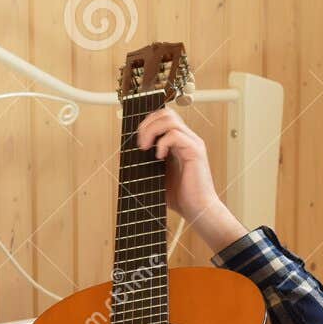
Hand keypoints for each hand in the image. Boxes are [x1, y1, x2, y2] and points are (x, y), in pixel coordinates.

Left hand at [136, 107, 247, 253]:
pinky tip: (159, 158)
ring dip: (152, 131)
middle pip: (166, 113)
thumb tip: (124, 154)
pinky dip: (162, 143)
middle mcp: (187, 139)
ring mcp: (193, 143)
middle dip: (148, 124)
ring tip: (146, 148)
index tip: (138, 141)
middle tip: (141, 144)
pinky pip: (175, 135)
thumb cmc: (181, 197)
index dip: (147, 124)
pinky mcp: (195, 152)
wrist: (198, 210)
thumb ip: (145, 163)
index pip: (163, 118)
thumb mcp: (156, 177)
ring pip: (170, 120)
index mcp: (179, 143)